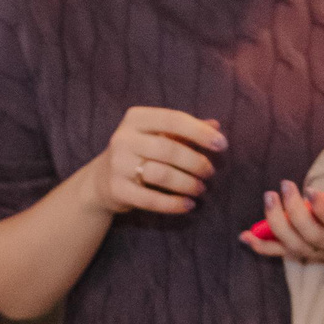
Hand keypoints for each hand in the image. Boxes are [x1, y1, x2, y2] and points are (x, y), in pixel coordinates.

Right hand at [94, 108, 227, 217]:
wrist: (101, 180)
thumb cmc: (139, 152)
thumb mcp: (157, 136)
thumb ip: (185, 131)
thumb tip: (216, 126)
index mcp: (136, 118)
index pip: (173, 120)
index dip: (200, 132)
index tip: (222, 145)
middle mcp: (123, 138)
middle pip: (169, 149)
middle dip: (196, 162)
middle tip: (210, 172)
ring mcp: (118, 164)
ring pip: (161, 174)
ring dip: (187, 183)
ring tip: (200, 188)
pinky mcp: (117, 189)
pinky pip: (150, 199)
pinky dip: (173, 204)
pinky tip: (188, 205)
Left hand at [242, 134, 323, 272]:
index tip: (310, 190)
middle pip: (315, 238)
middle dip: (295, 215)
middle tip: (284, 187)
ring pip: (298, 248)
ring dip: (277, 226)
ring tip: (269, 198)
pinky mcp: (315, 254)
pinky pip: (288, 255)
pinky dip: (265, 248)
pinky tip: (246, 236)